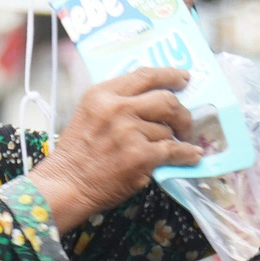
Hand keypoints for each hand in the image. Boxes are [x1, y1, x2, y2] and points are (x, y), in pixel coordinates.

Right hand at [27, 68, 198, 231]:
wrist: (67, 185)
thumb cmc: (78, 153)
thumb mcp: (90, 113)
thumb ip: (117, 101)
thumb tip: (154, 98)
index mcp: (103, 94)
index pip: (145, 75)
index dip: (169, 75)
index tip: (184, 78)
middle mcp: (117, 108)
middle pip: (166, 100)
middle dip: (181, 112)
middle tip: (185, 123)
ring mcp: (130, 132)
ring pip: (168, 129)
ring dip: (174, 140)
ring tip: (171, 148)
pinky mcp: (141, 156)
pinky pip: (174, 151)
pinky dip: (187, 154)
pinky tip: (192, 155)